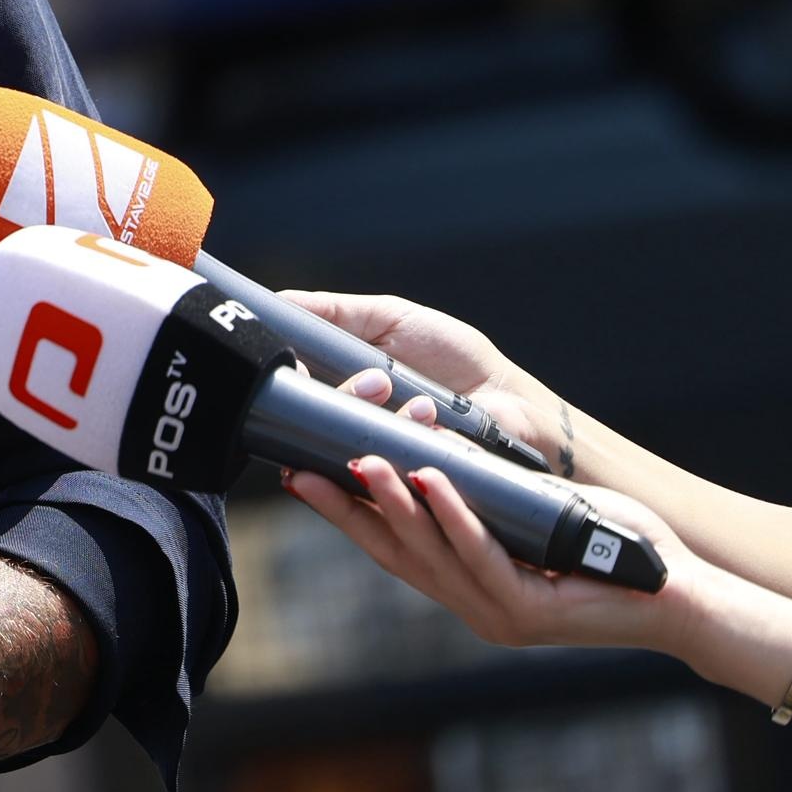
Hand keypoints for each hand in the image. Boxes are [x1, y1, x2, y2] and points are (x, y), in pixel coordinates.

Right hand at [277, 450, 697, 656]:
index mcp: (466, 588)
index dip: (345, 516)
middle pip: (396, 555)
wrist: (676, 595)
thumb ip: (485, 497)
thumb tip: (436, 447)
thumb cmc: (610, 549)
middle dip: (349, 511)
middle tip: (304, 472)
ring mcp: (500, 614)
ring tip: (365, 461)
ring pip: (432, 557)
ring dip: (395, 505)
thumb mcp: (531, 517)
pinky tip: (433, 482)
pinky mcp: (533, 611)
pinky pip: (483, 559)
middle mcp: (474, 607)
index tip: (301, 479)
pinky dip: (455, 518)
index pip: (390, 550)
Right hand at [289, 291, 568, 471]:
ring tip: (425, 406)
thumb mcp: (392, 319)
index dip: (288, 384)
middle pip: (311, 428)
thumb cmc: (457, 361)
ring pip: (346, 454)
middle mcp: (347, 430)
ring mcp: (374, 461)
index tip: (297, 370)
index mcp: (339, 390)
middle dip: (346, 398)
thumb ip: (336, 311)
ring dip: (384, 421)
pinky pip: (384, 480)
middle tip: (379, 383)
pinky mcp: (403, 489)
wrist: (514, 403)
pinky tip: (434, 427)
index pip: (291, 397)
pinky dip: (408, 447)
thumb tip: (277, 303)